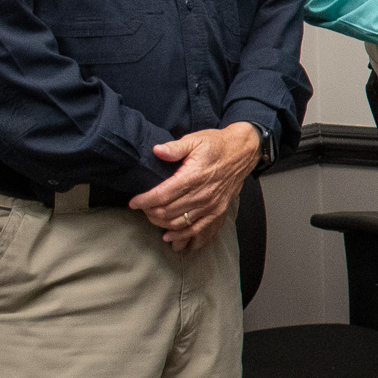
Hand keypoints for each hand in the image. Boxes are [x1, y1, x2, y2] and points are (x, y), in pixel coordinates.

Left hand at [128, 122, 260, 251]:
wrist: (243, 152)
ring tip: (152, 218)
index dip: (144, 201)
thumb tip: (157, 150)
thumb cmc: (217, 145)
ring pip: (179, 224)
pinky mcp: (218, 212)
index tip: (134, 202)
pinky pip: (198, 231)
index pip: (162, 195)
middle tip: (143, 208)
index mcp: (193, 176)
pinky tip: (170, 238)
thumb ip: (175, 147)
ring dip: (161, 224)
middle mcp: (202, 195)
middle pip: (167, 212)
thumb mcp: (195, 139)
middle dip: (150, 212)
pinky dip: (182, 237)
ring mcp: (211, 206)